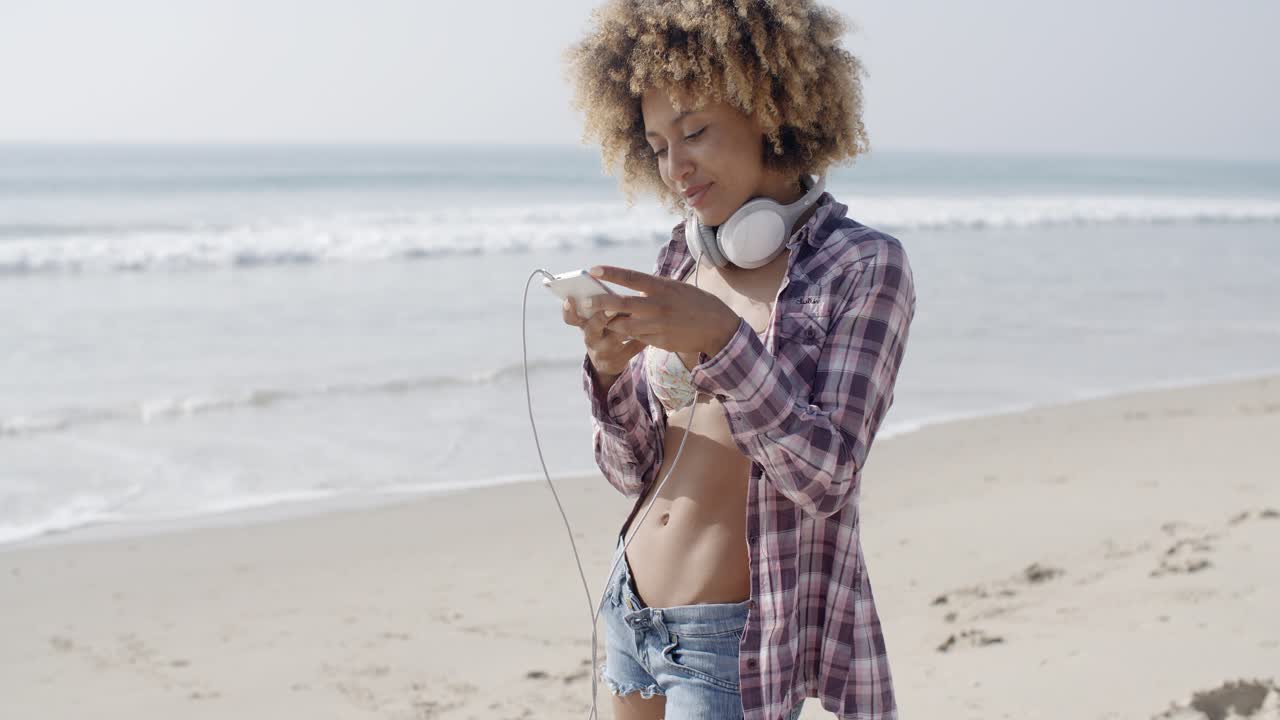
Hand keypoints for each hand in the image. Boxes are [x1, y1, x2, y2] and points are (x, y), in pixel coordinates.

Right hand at [562, 295, 646, 377]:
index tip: (570, 298)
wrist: (607, 359)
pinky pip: (633, 347)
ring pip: (614, 338)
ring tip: (637, 315)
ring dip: (626, 326)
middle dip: (601, 317)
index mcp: (583, 325)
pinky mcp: (620, 359)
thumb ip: (600, 302)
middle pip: (592, 328)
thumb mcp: (596, 318)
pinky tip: (652, 328)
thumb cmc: (604, 327)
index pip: (571, 318)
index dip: (569, 310)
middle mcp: (591, 338)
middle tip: (612, 308)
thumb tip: (604, 278)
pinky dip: (642, 337)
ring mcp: (604, 351)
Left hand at [583, 265, 740, 360]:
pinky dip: (629, 334)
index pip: (631, 278)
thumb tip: (630, 288)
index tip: (593, 270)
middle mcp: (658, 306)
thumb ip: (653, 289)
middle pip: (621, 304)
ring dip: (611, 323)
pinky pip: (637, 338)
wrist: (717, 327)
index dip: (611, 273)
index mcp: (662, 288)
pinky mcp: (660, 342)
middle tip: (584, 302)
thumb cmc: (695, 303)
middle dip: (599, 303)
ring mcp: (658, 326)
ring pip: (624, 325)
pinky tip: (625, 331)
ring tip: (602, 319)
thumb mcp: (676, 288)